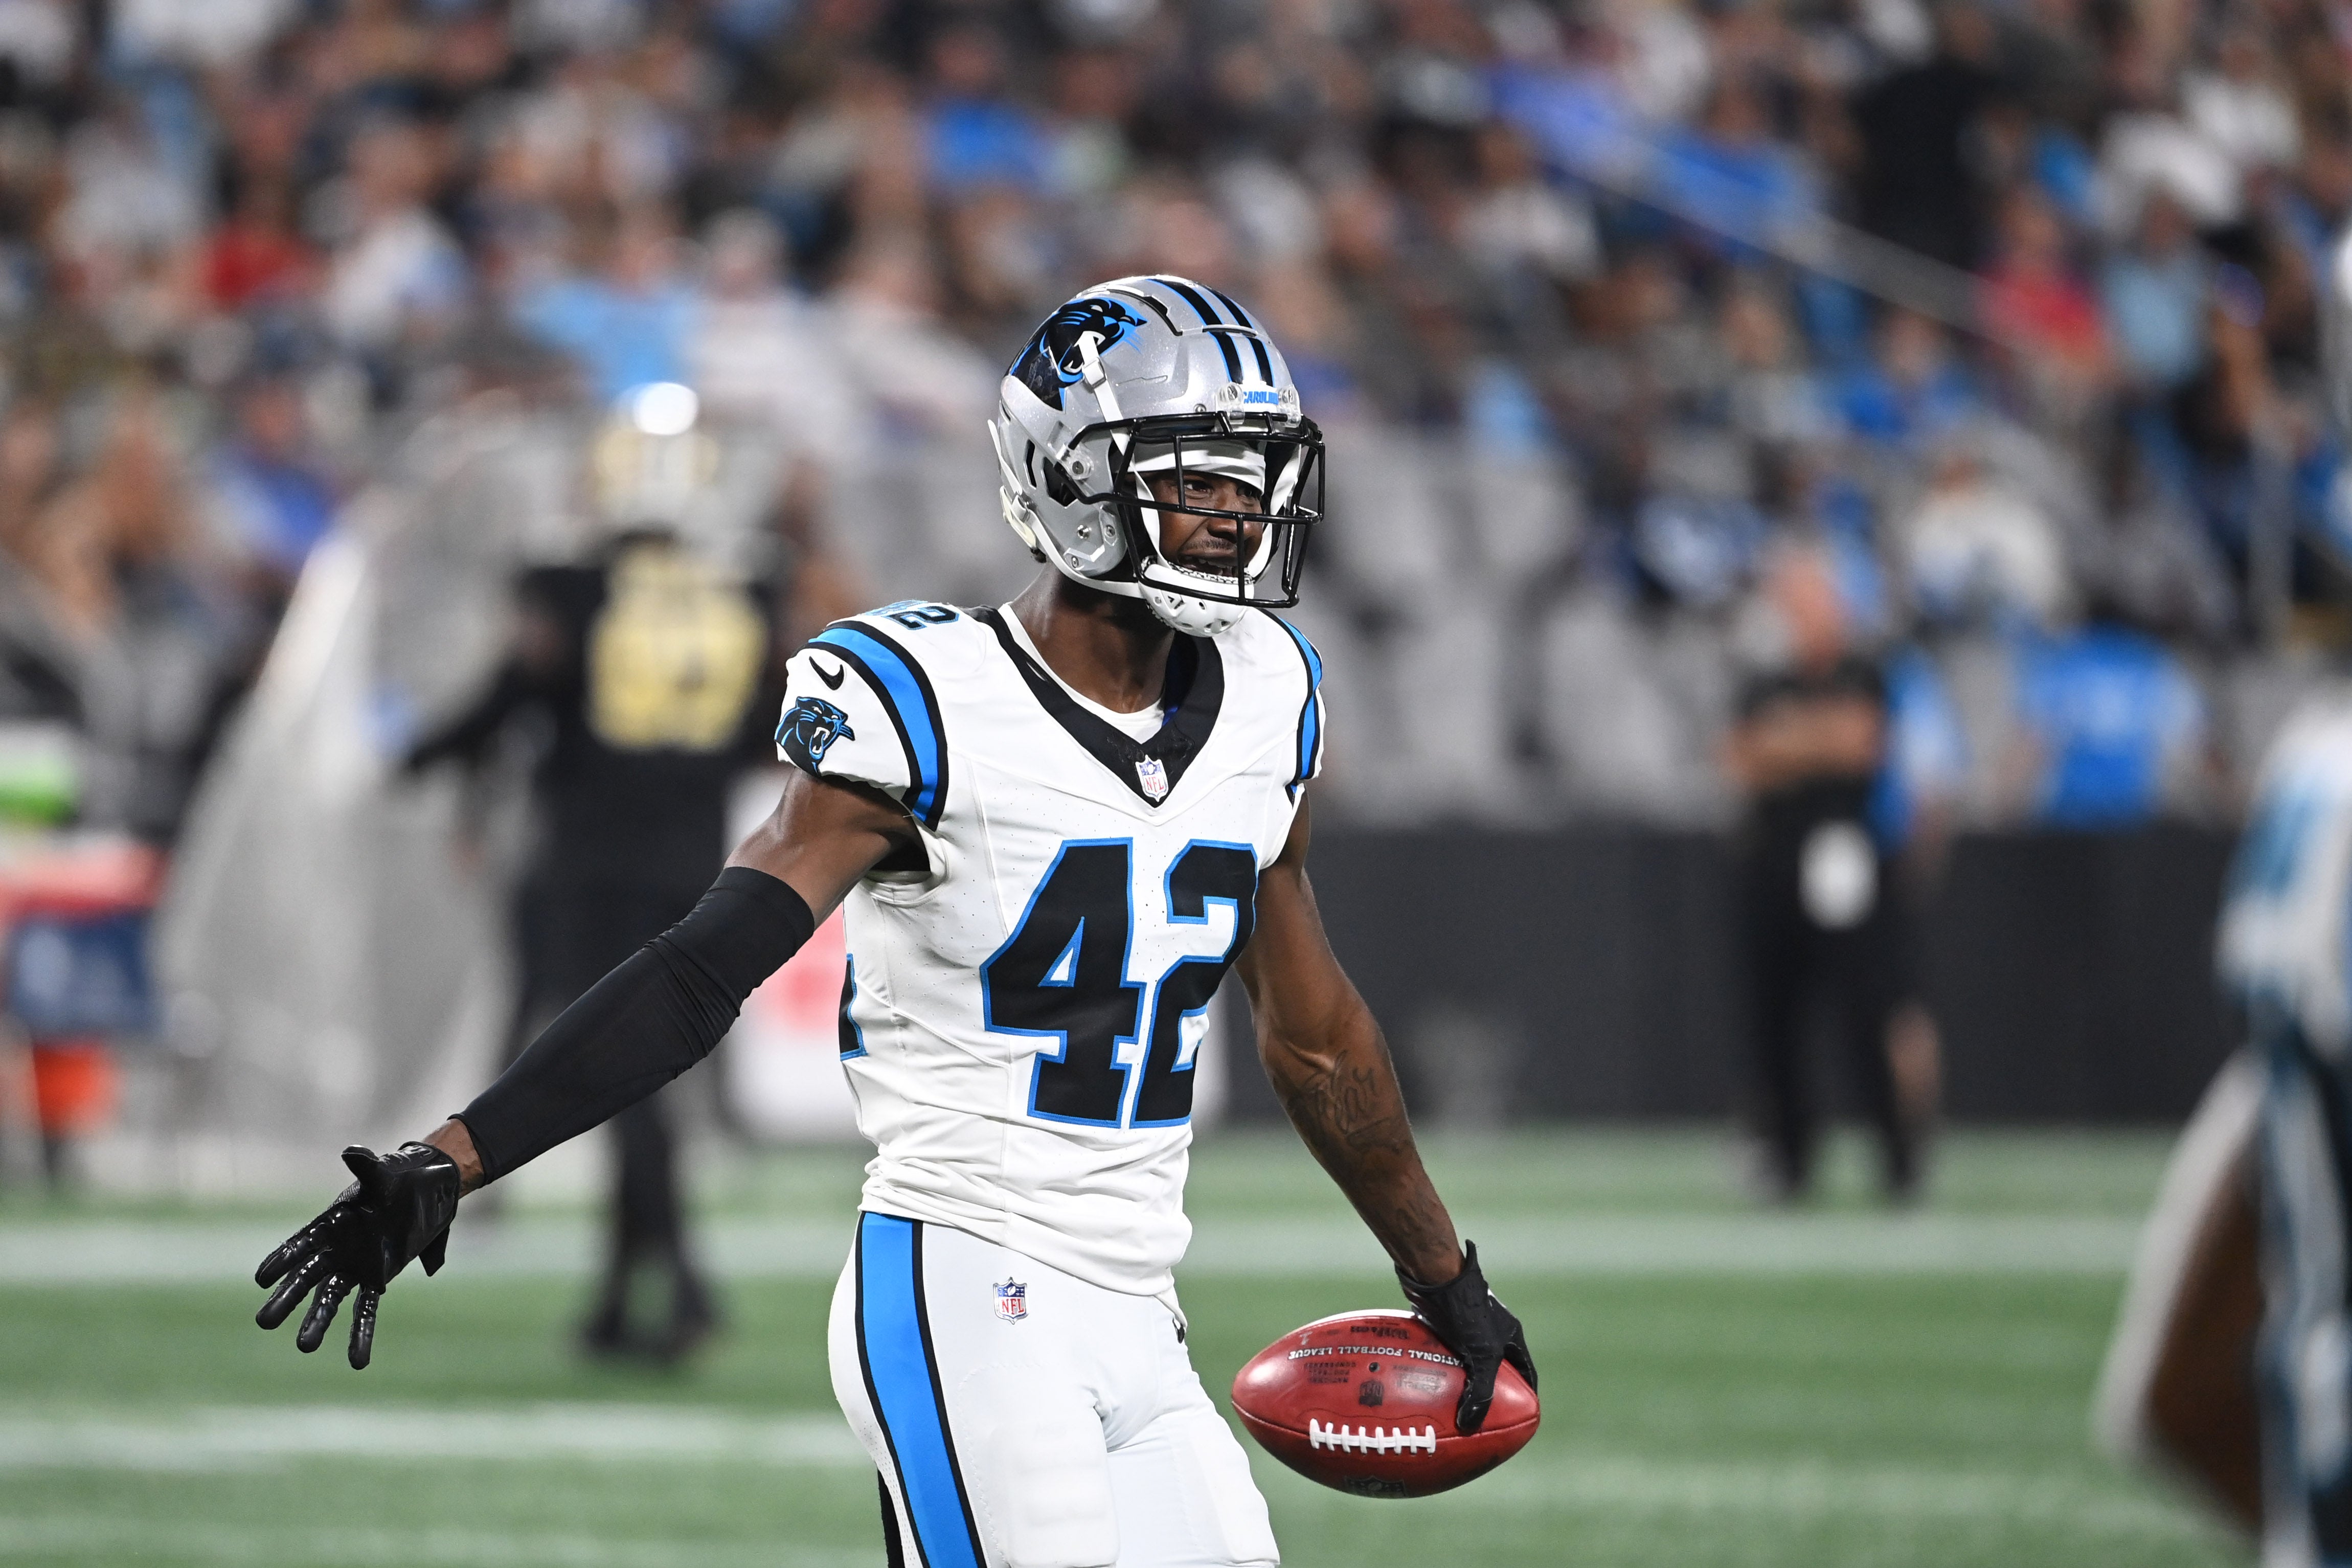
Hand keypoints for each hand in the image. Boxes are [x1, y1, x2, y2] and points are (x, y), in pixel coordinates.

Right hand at [254, 1143, 461, 1368]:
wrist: (429, 1189)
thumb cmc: (401, 1177)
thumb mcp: (385, 1172)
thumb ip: (367, 1166)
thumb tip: (352, 1152)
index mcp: (330, 1223)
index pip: (300, 1245)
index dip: (282, 1260)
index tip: (261, 1279)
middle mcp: (335, 1249)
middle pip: (306, 1278)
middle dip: (287, 1299)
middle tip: (264, 1322)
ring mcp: (354, 1266)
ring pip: (330, 1300)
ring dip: (318, 1322)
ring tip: (304, 1346)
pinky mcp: (377, 1278)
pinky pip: (366, 1310)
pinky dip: (361, 1334)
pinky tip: (356, 1362)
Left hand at [1398, 1240, 1536, 1433]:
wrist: (1437, 1276)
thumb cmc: (1468, 1311)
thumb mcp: (1483, 1354)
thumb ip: (1481, 1390)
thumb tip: (1470, 1425)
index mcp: (1510, 1337)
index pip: (1525, 1373)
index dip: (1525, 1396)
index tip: (1520, 1418)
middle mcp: (1490, 1332)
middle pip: (1493, 1370)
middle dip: (1487, 1394)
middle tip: (1477, 1419)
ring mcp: (1466, 1327)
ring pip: (1465, 1363)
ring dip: (1459, 1384)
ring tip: (1448, 1409)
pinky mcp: (1442, 1324)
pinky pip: (1441, 1355)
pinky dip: (1436, 1371)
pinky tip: (1423, 1390)